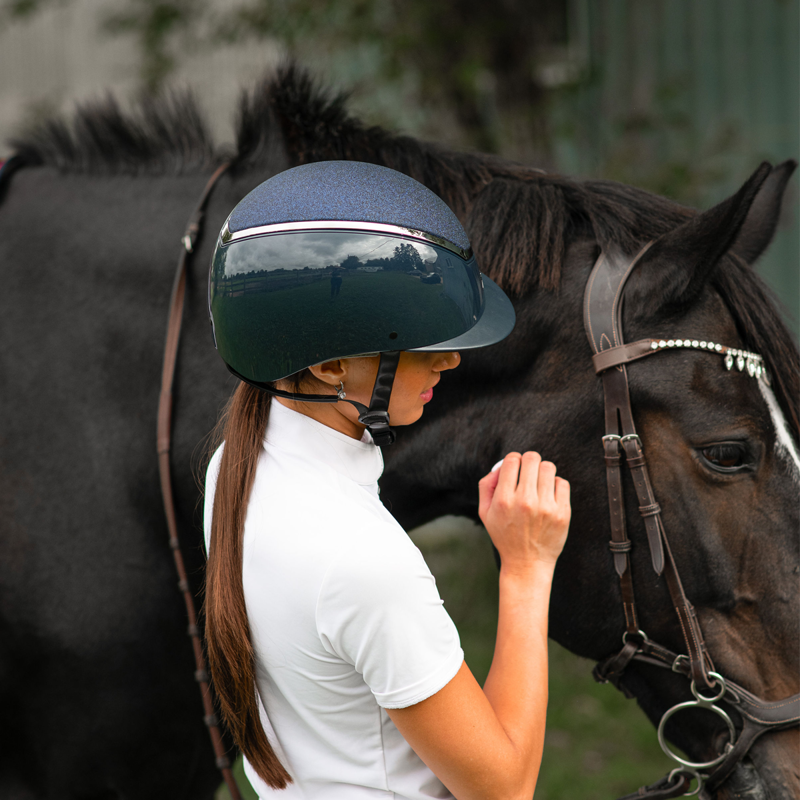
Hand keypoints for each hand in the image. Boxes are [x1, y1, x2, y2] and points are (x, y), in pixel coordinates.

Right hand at [478, 452, 570, 573]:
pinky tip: (549, 495)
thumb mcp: (485, 513)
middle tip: (528, 473)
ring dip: (542, 471)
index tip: (515, 468)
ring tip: (539, 484)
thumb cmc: (505, 536)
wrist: (527, 564)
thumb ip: (486, 485)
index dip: (513, 459)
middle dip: (529, 462)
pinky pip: (562, 482)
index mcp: (504, 500)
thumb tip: (500, 465)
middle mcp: (525, 502)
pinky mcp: (562, 513)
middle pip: (532, 458)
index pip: (512, 460)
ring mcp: (546, 507)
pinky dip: (555, 485)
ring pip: (548, 467)